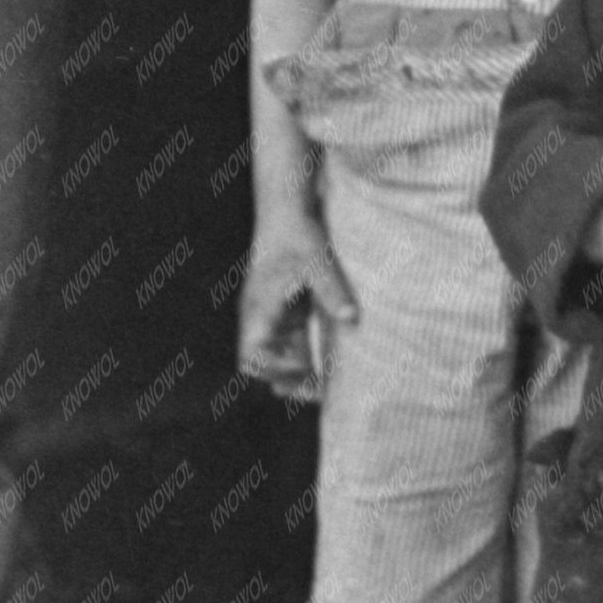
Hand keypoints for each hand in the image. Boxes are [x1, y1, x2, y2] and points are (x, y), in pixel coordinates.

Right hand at [239, 216, 357, 400]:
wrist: (289, 212)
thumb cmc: (299, 234)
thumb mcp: (318, 261)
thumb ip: (332, 290)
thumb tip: (350, 318)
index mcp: (260, 308)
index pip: (252, 355)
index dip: (275, 369)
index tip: (305, 369)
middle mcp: (260, 317)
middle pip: (259, 365)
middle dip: (285, 381)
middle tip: (318, 391)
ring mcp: (272, 317)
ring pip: (276, 359)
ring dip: (296, 375)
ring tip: (325, 388)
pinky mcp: (286, 313)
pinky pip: (291, 347)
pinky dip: (305, 361)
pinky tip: (328, 370)